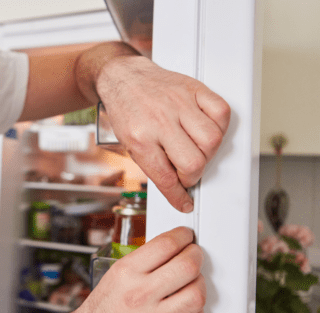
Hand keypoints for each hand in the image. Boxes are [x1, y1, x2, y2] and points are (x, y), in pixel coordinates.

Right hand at [70, 227, 204, 312]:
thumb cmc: (103, 308)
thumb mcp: (115, 275)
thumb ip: (143, 260)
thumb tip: (171, 247)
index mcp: (126, 273)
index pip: (165, 245)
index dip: (182, 236)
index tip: (186, 236)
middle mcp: (140, 295)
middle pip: (187, 266)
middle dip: (196, 255)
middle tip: (194, 254)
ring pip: (196, 295)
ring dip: (199, 284)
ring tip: (192, 281)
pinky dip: (196, 312)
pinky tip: (187, 306)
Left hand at [96, 54, 229, 211]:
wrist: (123, 77)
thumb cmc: (126, 109)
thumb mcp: (128, 142)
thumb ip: (151, 163)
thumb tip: (175, 186)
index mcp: (140, 138)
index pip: (166, 178)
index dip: (178, 195)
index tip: (184, 201)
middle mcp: (160, 121)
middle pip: (194, 162)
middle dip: (193, 176)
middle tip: (187, 173)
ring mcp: (179, 103)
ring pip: (212, 140)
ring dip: (208, 154)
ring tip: (196, 151)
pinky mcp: (193, 89)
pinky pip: (221, 112)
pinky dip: (220, 126)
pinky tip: (207, 130)